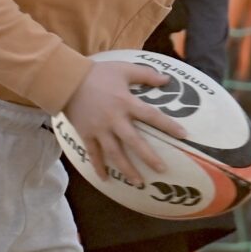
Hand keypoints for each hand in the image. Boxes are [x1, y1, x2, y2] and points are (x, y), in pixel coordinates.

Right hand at [60, 58, 180, 186]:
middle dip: (148, 157)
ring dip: (126, 169)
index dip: (168, 125)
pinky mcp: (86, 134)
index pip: (151, 116)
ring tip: (138, 182)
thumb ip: (146, 75)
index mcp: (126, 103)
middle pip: (134, 142)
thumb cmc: (97, 73)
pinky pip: (93, 154)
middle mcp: (114, 120)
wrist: (67, 80)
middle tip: (162, 170)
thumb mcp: (124, 69)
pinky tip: (106, 179)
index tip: (183, 135)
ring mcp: (99, 130)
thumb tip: (167, 79)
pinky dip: (99, 167)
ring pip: (114, 153)